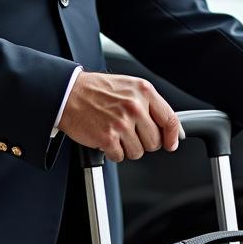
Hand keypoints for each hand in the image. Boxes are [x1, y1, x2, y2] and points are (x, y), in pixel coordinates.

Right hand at [57, 71, 181, 162]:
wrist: (69, 93)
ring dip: (127, 147)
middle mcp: (135, 106)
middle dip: (144, 141)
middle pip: (155, 141)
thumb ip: (150, 104)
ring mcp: (122, 123)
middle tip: (130, 132)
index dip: (173, 136)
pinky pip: (120, 157)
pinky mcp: (108, 137)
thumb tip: (170, 127)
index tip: (171, 143)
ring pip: (138, 152)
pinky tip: (106, 138)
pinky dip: (113, 152)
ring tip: (116, 132)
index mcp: (143, 91)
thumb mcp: (129, 86)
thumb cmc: (97, 90)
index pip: (170, 119)